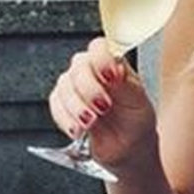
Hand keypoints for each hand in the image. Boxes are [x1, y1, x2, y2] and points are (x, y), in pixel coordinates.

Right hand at [48, 37, 157, 174]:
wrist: (127, 146)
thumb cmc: (136, 119)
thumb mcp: (137, 100)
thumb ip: (125, 82)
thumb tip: (115, 66)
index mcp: (113, 63)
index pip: (99, 47)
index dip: (101, 59)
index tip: (109, 77)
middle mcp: (92, 70)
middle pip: (79, 65)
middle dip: (90, 89)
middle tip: (104, 107)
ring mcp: (75, 85)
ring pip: (64, 85)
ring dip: (77, 107)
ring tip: (93, 122)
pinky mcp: (62, 103)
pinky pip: (55, 105)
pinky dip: (66, 119)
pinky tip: (80, 129)